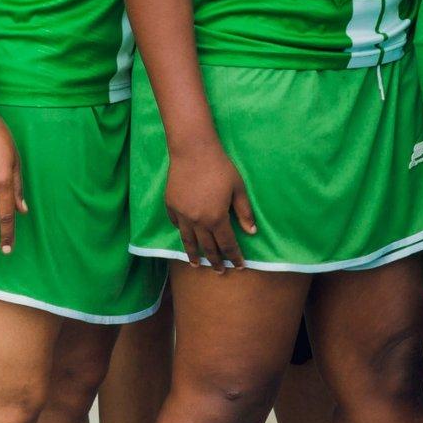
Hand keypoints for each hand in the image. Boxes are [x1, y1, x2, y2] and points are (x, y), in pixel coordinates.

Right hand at [164, 138, 254, 269]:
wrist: (193, 151)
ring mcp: (181, 214)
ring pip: (187, 240)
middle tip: (219, 271)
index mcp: (216, 218)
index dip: (234, 257)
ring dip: (193, 254)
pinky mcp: (170, 204)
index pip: (227, 244)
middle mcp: (197, 221)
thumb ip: (244, 212)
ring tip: (195, 265)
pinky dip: (181, 232)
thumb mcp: (238, 190)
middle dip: (215, 260)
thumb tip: (251, 232)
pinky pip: (175, 223)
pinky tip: (184, 236)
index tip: (239, 267)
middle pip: (207, 246)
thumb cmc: (220, 168)